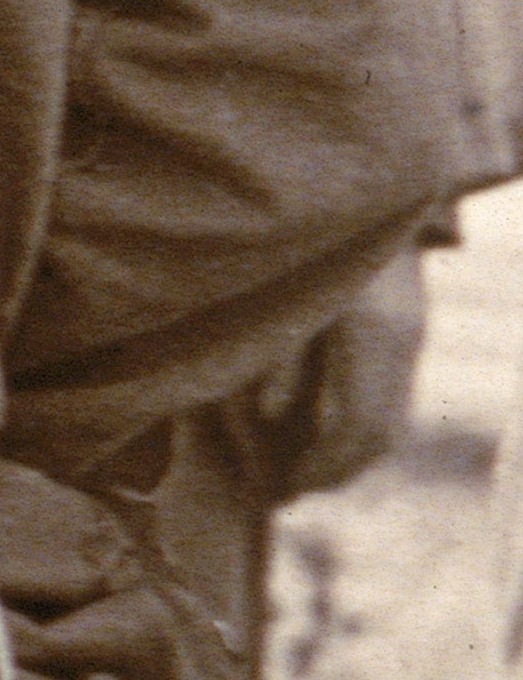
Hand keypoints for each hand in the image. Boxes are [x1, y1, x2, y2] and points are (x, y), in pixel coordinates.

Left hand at [269, 246, 427, 500]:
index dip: (321, 466)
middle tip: (285, 495)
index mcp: (372, 332)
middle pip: (379, 432)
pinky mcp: (406, 328)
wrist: (361, 184)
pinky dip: (358, 429)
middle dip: (332, 471)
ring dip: (347, 456)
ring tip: (301, 477)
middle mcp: (399, 338)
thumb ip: (277, 351)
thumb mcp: (278, 292)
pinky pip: (391, 398)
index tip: (282, 490)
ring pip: (391, 419)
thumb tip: (270, 411)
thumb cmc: (301, 235)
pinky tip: (323, 438)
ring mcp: (408, 333)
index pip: (358, 427)